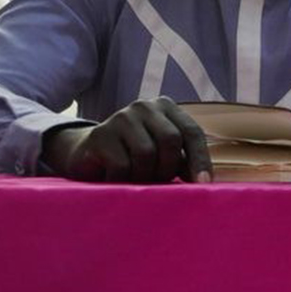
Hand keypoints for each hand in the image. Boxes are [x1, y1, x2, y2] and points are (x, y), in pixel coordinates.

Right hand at [41, 96, 212, 182]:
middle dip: (168, 168)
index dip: (200, 159)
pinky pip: (122, 166)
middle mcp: (144, 107)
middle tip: (159, 182)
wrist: (86, 155)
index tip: (204, 184)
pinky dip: (123, 180)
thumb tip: (203, 180)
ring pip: (146, 154)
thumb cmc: (133, 157)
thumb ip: (182, 160)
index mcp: (165, 107)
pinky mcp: (99, 135)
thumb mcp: (162, 155)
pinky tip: (115, 179)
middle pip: (170, 140)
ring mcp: (120, 118)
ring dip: (144, 176)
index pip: (191, 132)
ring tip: (135, 179)